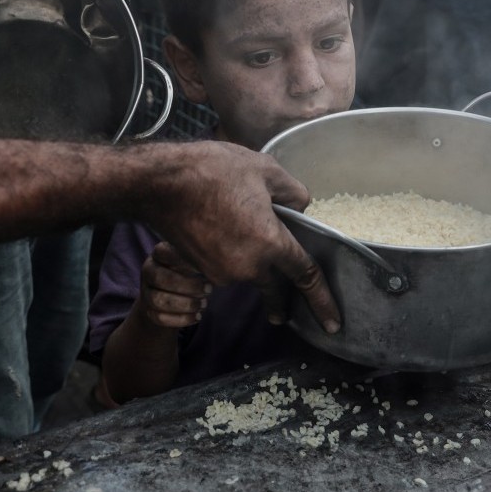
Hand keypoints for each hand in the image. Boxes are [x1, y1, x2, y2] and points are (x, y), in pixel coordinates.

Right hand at [138, 241, 209, 328]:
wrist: (174, 297)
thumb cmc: (191, 273)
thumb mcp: (195, 261)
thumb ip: (203, 258)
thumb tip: (222, 261)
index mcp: (159, 253)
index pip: (163, 251)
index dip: (182, 259)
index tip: (202, 267)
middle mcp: (148, 270)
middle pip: (161, 278)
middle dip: (189, 286)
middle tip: (209, 289)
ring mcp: (146, 292)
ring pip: (159, 301)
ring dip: (185, 304)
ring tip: (204, 304)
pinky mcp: (149, 311)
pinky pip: (160, 318)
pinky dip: (182, 319)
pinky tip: (197, 316)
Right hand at [146, 141, 339, 333]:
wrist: (157, 183)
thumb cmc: (211, 170)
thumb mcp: (264, 169)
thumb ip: (292, 192)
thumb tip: (300, 207)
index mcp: (270, 242)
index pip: (305, 276)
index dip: (322, 300)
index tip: (333, 322)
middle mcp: (247, 265)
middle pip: (274, 285)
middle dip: (281, 303)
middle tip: (283, 315)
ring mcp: (221, 271)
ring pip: (247, 272)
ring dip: (252, 261)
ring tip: (241, 228)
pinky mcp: (201, 269)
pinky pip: (226, 266)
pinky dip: (231, 255)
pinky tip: (223, 229)